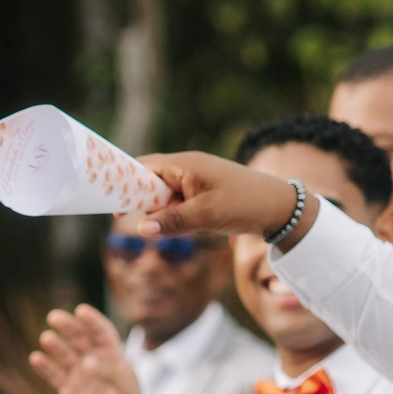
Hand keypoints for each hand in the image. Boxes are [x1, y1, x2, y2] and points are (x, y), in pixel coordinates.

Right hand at [27, 306, 157, 393]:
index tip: (81, 311)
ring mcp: (79, 374)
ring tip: (46, 337)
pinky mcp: (68, 390)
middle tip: (54, 317)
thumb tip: (89, 362)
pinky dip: (45, 367)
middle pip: (79, 338)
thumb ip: (111, 375)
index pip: (102, 333)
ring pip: (64, 354)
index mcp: (113, 356)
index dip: (93, 321)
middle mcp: (94, 360)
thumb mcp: (127, 391)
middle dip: (68, 326)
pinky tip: (36, 358)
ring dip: (55, 345)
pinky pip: (54, 375)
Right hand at [135, 152, 314, 243]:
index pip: (143, 166)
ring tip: (161, 227)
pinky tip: (181, 227)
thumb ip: (172, 221)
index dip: (123, 181)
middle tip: (131, 220)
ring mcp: (197, 180)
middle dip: (140, 200)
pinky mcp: (205, 193)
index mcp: (185, 165)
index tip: (110, 200)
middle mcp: (188, 168)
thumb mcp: (207, 215)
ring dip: (160, 210)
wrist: (282, 208)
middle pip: (150, 180)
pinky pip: (179, 201)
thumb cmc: (245, 204)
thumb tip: (139, 228)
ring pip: (165, 194)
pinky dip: (174, 213)